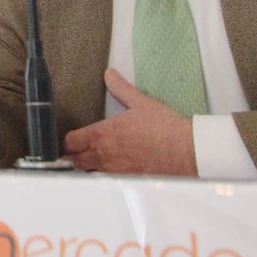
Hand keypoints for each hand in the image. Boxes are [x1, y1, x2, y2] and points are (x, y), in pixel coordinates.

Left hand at [61, 70, 196, 175]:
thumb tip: (109, 74)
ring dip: (85, 168)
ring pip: (87, 173)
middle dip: (72, 156)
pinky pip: (105, 182)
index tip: (73, 138)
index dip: (68, 140)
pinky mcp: (125, 181)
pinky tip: (109, 172)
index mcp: (102, 134)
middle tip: (76, 151)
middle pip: (74, 160)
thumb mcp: (141, 102)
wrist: (187, 151)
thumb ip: (121, 88)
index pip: (70, 141)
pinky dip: (102, 178)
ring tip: (90, 162)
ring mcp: (113, 171)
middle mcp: (103, 155)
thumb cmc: (165, 128)